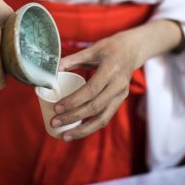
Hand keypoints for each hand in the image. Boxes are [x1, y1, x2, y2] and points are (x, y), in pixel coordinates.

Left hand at [52, 20, 183, 140]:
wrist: (132, 50)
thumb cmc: (109, 48)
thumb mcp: (91, 50)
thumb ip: (71, 60)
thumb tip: (52, 71)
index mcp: (111, 69)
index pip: (91, 89)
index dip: (74, 100)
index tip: (57, 107)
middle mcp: (118, 84)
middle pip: (95, 107)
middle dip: (73, 117)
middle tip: (54, 121)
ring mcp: (121, 95)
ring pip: (102, 118)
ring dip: (82, 129)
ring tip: (64, 135)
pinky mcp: (120, 101)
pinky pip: (105, 118)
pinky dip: (91, 127)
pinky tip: (77, 131)